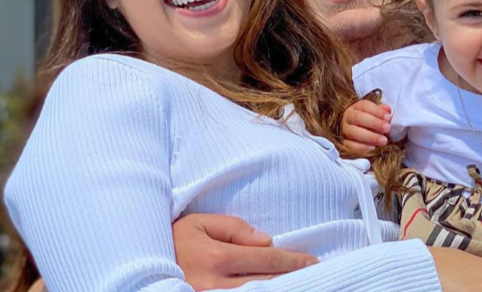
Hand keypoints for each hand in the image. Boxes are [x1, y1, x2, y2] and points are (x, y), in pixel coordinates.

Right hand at [172, 213, 317, 290]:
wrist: (138, 268)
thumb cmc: (172, 241)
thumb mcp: (199, 223)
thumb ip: (234, 228)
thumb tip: (266, 239)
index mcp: (216, 258)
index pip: (267, 258)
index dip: (294, 260)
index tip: (313, 261)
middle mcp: (216, 285)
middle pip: (268, 281)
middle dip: (295, 277)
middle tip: (318, 274)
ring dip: (283, 289)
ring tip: (304, 284)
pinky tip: (276, 290)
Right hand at [340, 99, 391, 151]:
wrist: (355, 129)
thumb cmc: (368, 120)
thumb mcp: (375, 113)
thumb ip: (382, 111)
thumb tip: (387, 110)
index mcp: (357, 107)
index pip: (365, 106)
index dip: (377, 111)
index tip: (388, 117)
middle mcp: (348, 117)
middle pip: (358, 117)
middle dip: (374, 123)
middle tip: (387, 128)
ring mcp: (344, 130)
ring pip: (354, 132)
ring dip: (370, 137)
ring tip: (383, 140)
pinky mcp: (343, 142)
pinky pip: (350, 145)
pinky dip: (361, 147)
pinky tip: (373, 147)